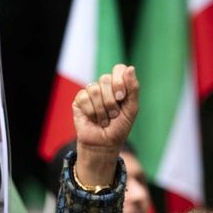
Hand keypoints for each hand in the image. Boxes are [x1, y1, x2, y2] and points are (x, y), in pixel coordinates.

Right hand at [73, 64, 139, 186]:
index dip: (119, 81)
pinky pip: (84, 98)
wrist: (104, 144)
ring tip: (104, 120)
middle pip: (105, 79)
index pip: (119, 69)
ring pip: (94, 89)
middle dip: (111, 101)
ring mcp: (91, 92)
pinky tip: (93, 119)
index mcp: (118, 85)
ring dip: (102, 109)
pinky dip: (91, 112)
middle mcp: (104, 86)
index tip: (121, 97)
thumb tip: (131, 68)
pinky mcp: (79, 100)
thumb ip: (133, 88)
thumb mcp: (132, 109)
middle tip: (113, 114)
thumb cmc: (119, 127)